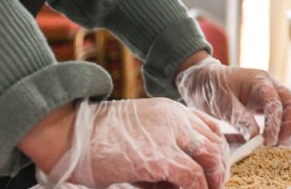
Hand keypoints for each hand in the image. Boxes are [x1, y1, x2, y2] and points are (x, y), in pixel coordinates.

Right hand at [32, 99, 227, 188]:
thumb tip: (175, 179)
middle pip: (216, 143)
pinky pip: (193, 176)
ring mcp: (169, 136)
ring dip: (213, 179)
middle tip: (215, 186)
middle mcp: (175, 118)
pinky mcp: (160, 158)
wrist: (70, 134)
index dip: (217, 152)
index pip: (210, 128)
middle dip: (219, 168)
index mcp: (170, 110)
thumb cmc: (97, 138)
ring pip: (211, 157)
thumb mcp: (138, 131)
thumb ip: (162, 145)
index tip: (214, 170)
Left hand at [176, 57, 290, 145]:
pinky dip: (278, 128)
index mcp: (259, 81)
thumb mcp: (223, 102)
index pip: (275, 101)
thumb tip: (255, 137)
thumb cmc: (212, 86)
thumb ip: (240, 118)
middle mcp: (269, 86)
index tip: (268, 141)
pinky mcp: (263, 105)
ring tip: (274, 144)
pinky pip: (278, 115)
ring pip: (288, 110)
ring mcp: (268, 95)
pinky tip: (270, 139)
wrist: (202, 80)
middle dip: (289, 125)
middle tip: (276, 144)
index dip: (275, 122)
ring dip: (285, 128)